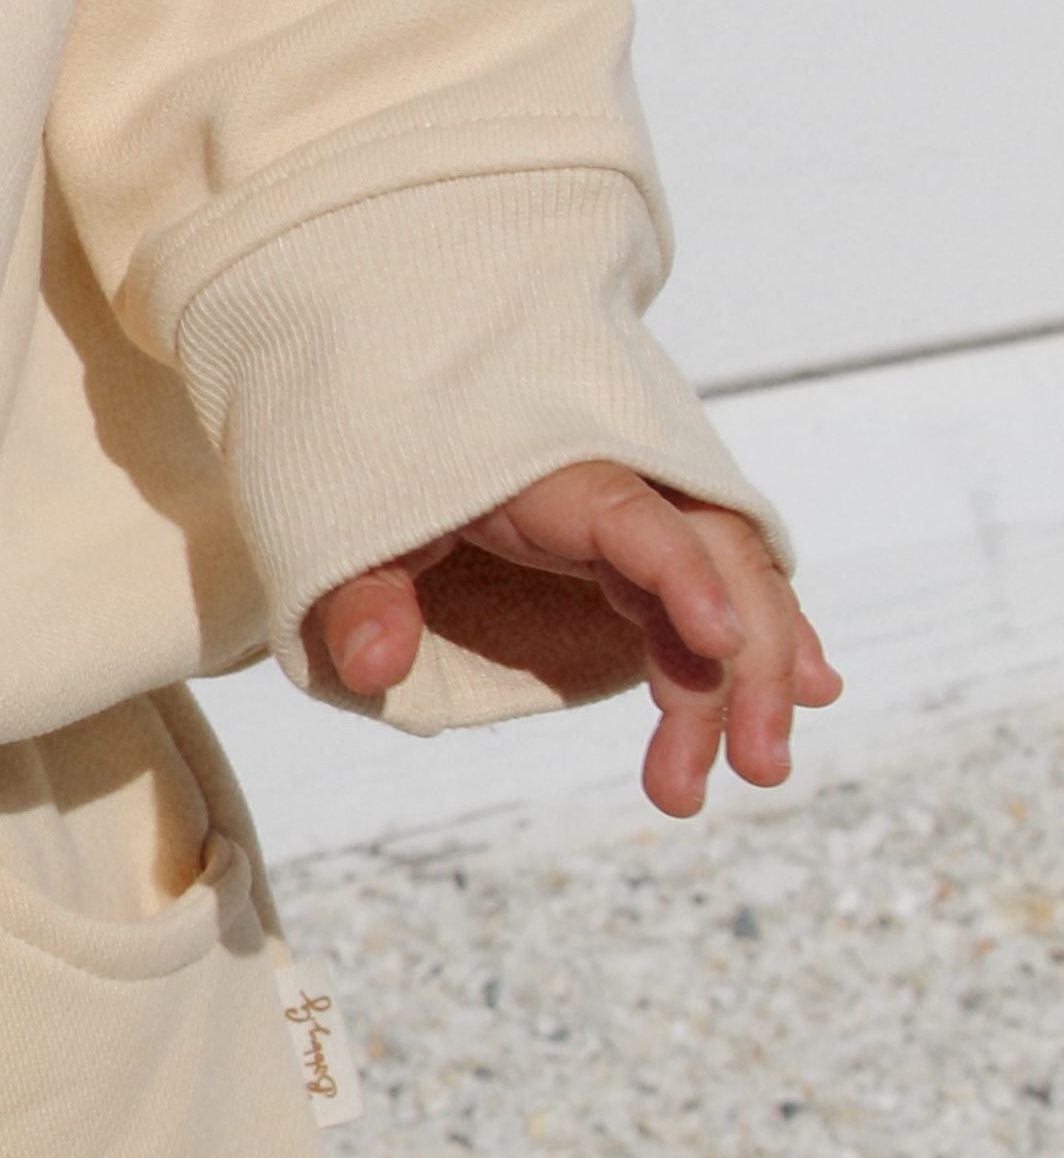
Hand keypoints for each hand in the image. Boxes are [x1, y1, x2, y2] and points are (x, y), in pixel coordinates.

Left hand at [310, 461, 840, 819]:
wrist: (384, 391)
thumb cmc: (373, 463)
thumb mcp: (346, 524)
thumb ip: (361, 593)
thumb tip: (372, 664)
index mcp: (545, 473)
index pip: (631, 519)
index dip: (680, 575)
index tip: (719, 642)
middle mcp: (613, 485)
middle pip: (713, 557)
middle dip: (746, 660)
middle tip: (753, 764)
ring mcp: (637, 516)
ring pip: (728, 583)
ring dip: (754, 674)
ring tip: (760, 766)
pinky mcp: (637, 551)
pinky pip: (711, 588)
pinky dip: (758, 637)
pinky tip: (810, 693)